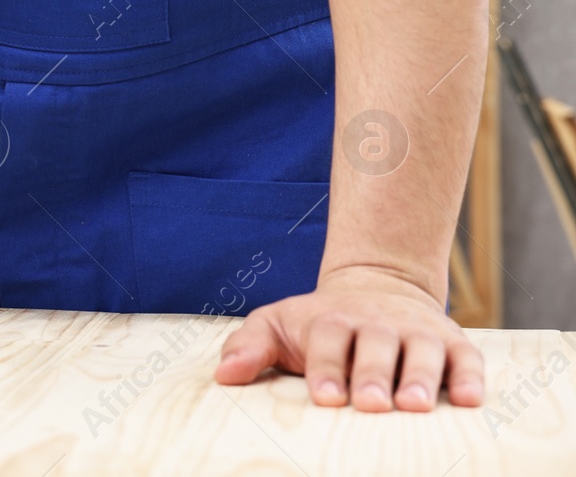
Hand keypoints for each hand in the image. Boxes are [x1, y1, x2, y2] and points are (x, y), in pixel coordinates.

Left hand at [214, 265, 483, 410]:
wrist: (377, 287)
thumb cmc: (319, 324)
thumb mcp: (278, 325)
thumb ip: (249, 346)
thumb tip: (223, 375)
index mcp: (333, 320)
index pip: (328, 339)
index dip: (327, 366)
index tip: (326, 396)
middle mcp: (377, 323)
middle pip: (376, 345)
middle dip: (373, 374)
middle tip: (370, 404)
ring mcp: (417, 332)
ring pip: (422, 351)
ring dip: (420, 377)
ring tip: (415, 405)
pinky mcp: (454, 344)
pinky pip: (466, 359)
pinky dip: (469, 377)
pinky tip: (468, 400)